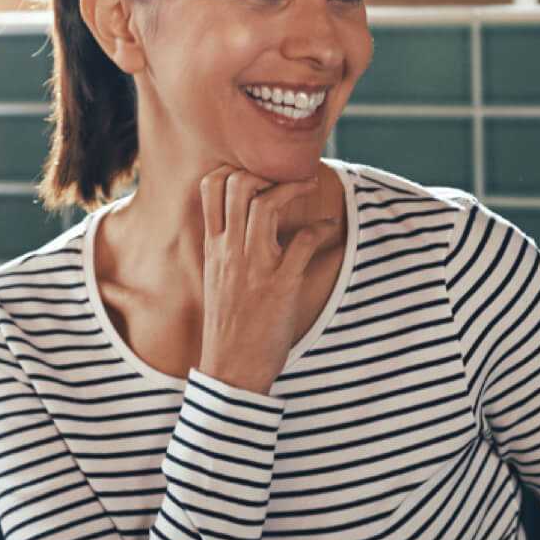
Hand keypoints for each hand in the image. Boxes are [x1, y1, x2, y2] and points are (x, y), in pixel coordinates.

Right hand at [197, 166, 339, 395]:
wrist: (231, 369)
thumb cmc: (228, 327)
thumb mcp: (217, 281)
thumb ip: (226, 250)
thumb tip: (243, 225)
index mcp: (213, 248)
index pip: (210, 188)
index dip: (235, 170)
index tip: (259, 176)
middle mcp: (230, 251)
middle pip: (238, 186)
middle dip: (266, 172)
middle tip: (288, 177)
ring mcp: (255, 266)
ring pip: (266, 204)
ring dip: (293, 187)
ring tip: (309, 185)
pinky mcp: (280, 284)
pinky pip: (303, 241)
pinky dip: (321, 228)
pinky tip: (328, 228)